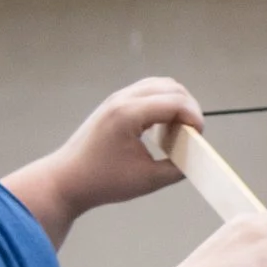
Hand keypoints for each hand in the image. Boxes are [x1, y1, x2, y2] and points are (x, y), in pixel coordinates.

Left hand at [41, 77, 204, 217]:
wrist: (67, 180)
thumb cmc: (103, 182)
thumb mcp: (148, 180)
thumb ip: (178, 168)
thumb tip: (194, 157)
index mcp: (129, 114)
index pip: (176, 102)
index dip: (195, 117)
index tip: (199, 138)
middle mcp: (123, 99)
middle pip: (171, 87)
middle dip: (189, 107)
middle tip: (193, 134)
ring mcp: (117, 98)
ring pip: (160, 85)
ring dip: (176, 102)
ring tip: (179, 129)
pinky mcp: (114, 103)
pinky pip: (147, 91)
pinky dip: (162, 103)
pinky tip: (162, 126)